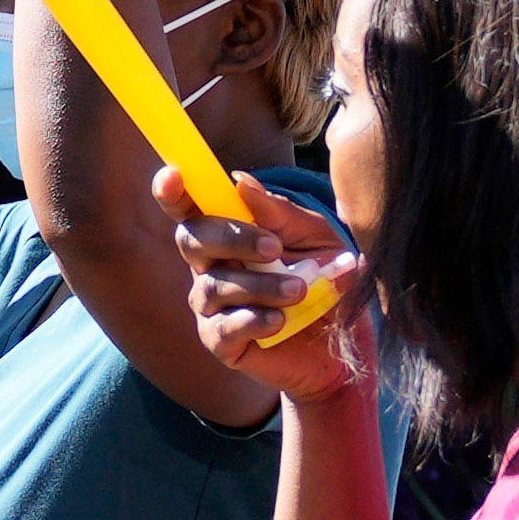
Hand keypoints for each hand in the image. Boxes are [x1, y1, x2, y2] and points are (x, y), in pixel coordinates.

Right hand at [179, 190, 370, 399]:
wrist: (347, 340)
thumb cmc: (327, 279)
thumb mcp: (316, 238)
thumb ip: (279, 214)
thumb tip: (240, 182)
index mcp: (229, 234)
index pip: (189, 210)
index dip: (172, 192)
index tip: (173, 176)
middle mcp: (211, 267)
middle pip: (191, 240)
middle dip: (229, 238)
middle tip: (274, 249)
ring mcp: (212, 307)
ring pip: (212, 287)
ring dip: (258, 286)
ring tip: (299, 290)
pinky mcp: (222, 343)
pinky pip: (221, 329)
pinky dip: (252, 320)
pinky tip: (280, 321)